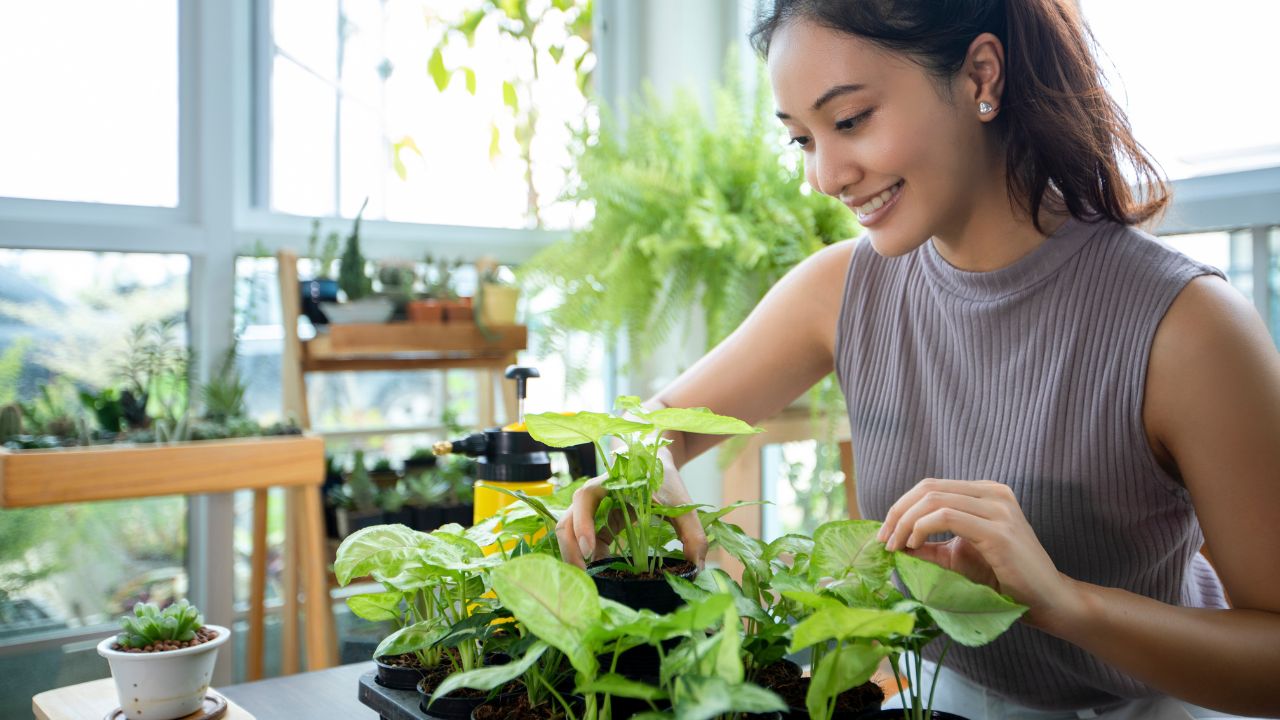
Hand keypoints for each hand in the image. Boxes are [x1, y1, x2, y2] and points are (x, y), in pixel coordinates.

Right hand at [555, 454, 707, 569]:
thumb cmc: (666, 481)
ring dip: (574, 557)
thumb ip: (693, 534)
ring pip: (570, 533)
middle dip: (571, 551)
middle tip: (586, 578)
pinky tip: (602, 573)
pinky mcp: (596, 522)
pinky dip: (588, 558)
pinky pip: (584, 541)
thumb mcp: (682, 505)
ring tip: (590, 581)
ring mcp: (592, 511)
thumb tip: (696, 567)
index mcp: (610, 483)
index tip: (592, 551)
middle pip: (567, 521)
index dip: (583, 524)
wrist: (657, 464)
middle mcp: (594, 497)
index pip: (584, 499)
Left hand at [875, 478, 1082, 628]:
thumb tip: (894, 539)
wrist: (1048, 600)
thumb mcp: (959, 557)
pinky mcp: (999, 531)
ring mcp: (999, 508)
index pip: (931, 487)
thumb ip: (930, 545)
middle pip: (928, 488)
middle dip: (898, 513)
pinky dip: (921, 528)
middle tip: (883, 540)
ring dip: (905, 522)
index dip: (901, 506)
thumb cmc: (1004, 580)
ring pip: (933, 499)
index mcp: (986, 492)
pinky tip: (913, 546)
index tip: (885, 533)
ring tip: (896, 546)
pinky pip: (947, 517)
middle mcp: (994, 493)